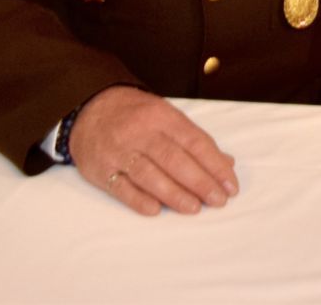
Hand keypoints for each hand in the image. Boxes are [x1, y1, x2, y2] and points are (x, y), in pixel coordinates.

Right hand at [68, 86, 238, 215]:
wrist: (89, 109)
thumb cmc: (136, 116)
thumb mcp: (167, 116)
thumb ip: (195, 140)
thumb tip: (226, 163)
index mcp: (163, 116)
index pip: (194, 142)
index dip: (215, 165)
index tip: (231, 185)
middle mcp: (141, 133)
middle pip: (174, 159)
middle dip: (200, 182)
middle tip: (219, 200)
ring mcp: (120, 151)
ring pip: (150, 175)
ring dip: (174, 194)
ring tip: (195, 208)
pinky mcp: (101, 170)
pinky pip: (121, 188)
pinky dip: (139, 200)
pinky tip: (156, 211)